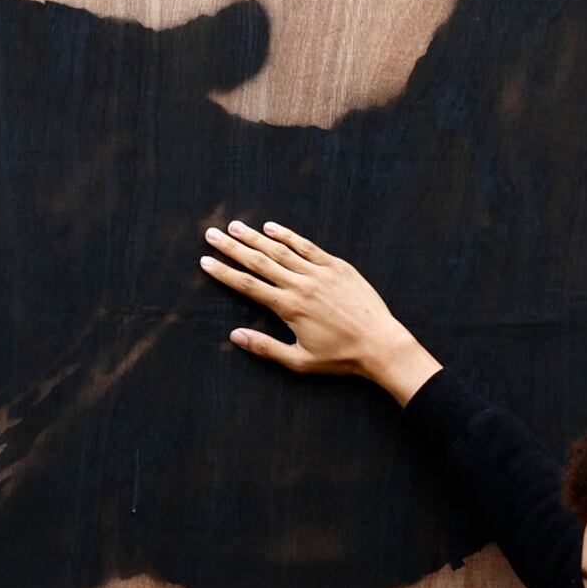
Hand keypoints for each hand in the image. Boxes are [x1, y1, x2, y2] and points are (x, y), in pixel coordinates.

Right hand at [201, 219, 441, 404]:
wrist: (380, 344)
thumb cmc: (340, 357)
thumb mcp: (299, 361)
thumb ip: (265, 347)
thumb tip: (234, 336)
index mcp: (289, 307)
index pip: (248, 285)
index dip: (224, 273)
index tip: (206, 262)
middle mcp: (301, 285)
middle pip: (259, 261)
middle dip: (232, 247)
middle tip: (212, 234)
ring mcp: (320, 273)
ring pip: (281, 250)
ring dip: (255, 237)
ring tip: (235, 226)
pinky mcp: (338, 267)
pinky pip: (308, 247)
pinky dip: (288, 236)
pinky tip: (272, 228)